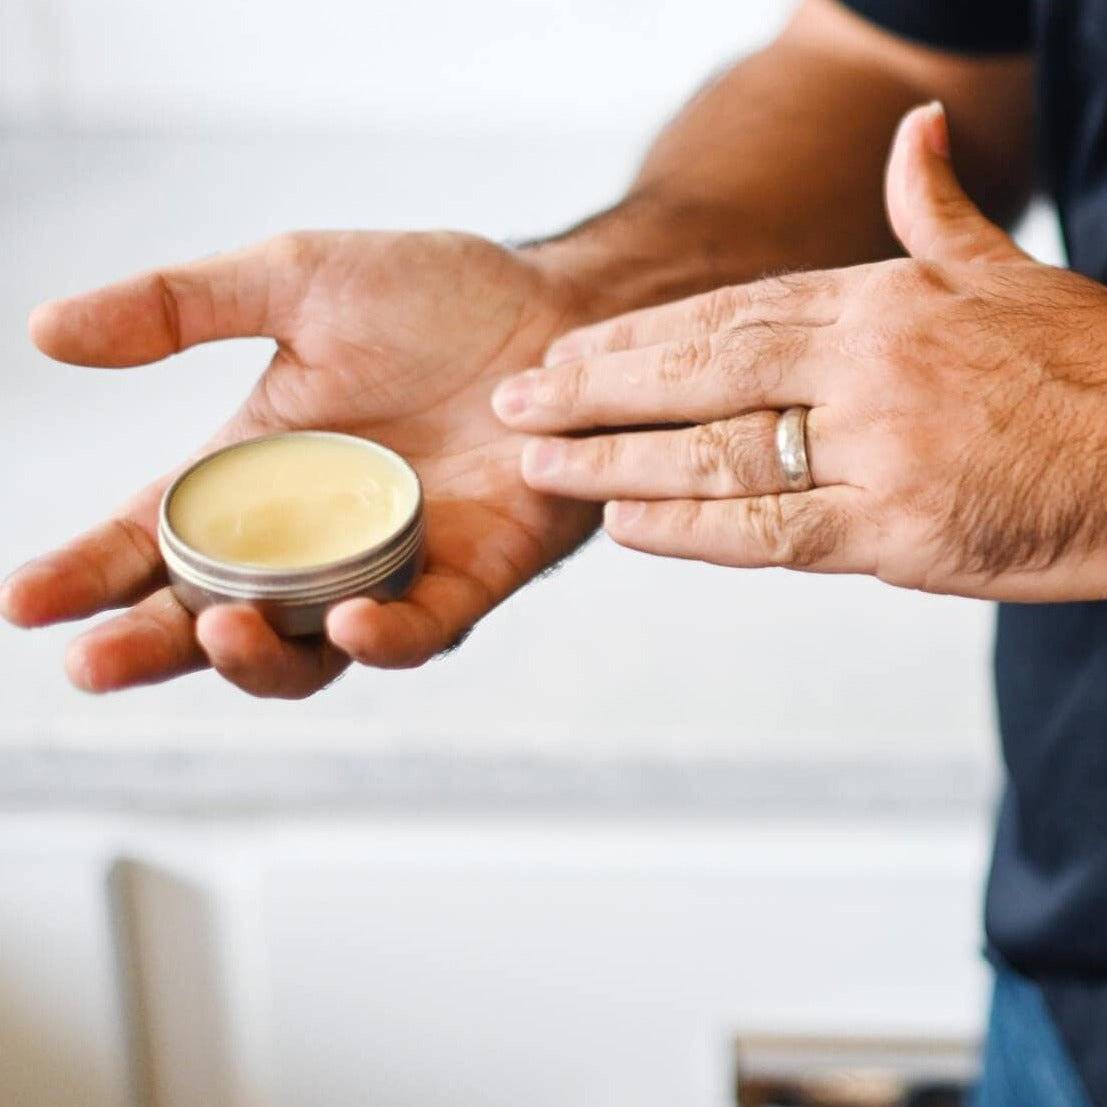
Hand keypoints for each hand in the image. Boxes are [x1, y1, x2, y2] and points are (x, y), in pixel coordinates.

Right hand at [1, 231, 597, 695]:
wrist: (557, 309)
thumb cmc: (436, 296)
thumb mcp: (294, 282)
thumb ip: (179, 306)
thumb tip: (46, 332)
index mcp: (260, 479)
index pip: (157, 542)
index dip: (88, 574)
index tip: (21, 598)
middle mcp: (317, 541)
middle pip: (219, 621)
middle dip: (151, 648)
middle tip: (90, 659)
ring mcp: (394, 566)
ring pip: (311, 653)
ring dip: (257, 658)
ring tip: (214, 631)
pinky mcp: (476, 574)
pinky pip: (424, 628)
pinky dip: (385, 636)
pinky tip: (348, 624)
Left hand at [493, 103, 1106, 602]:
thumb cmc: (1088, 371)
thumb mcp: (1009, 273)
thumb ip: (941, 214)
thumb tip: (915, 136)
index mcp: (884, 301)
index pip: (730, 312)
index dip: (638, 335)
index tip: (567, 348)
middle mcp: (869, 367)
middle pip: (703, 374)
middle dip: (598, 389)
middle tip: (515, 402)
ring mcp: (880, 449)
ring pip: (720, 454)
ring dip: (619, 460)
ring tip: (541, 467)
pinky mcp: (899, 532)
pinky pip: (772, 530)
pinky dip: (692, 529)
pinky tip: (624, 523)